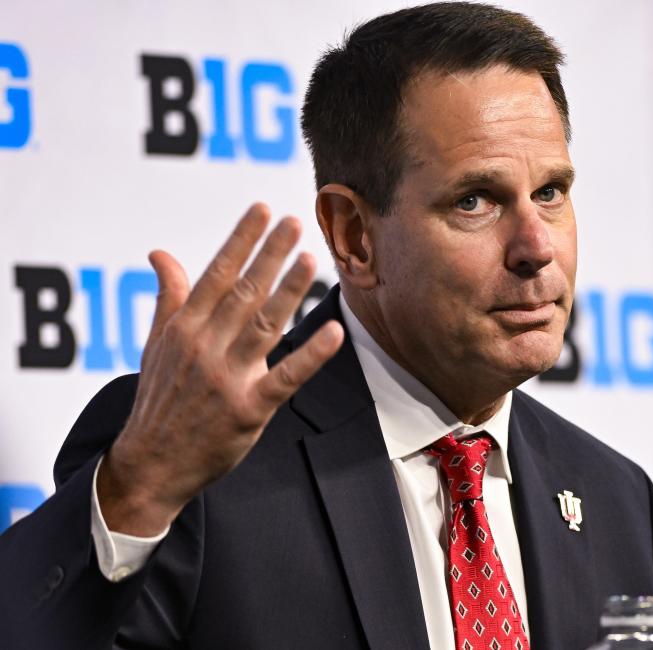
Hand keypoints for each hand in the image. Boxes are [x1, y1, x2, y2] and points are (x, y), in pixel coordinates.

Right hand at [97, 204, 343, 535]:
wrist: (152, 463)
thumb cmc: (160, 399)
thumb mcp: (156, 344)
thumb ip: (169, 296)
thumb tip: (160, 253)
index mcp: (184, 327)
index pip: (217, 273)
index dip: (242, 240)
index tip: (262, 209)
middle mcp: (204, 346)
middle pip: (244, 292)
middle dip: (270, 254)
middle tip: (295, 222)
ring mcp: (227, 377)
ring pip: (264, 325)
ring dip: (290, 291)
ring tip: (311, 259)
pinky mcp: (248, 408)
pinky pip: (285, 377)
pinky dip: (311, 356)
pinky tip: (333, 332)